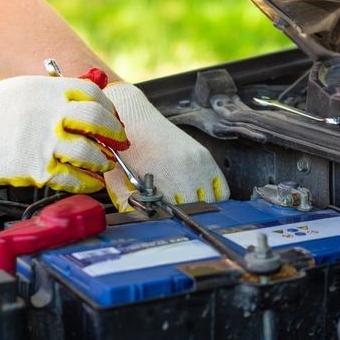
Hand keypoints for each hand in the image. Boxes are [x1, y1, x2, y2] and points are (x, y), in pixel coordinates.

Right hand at [0, 76, 126, 192]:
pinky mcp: (35, 168)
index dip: (107, 108)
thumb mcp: (17, 91)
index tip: (112, 119)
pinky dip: (86, 182)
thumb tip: (82, 106)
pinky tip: (89, 182)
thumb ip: (49, 97)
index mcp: (44, 89)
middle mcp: (47, 112)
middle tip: (119, 141)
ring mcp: (42, 141)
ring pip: (90, 152)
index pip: (91, 93)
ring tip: (103, 164)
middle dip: (114, 133)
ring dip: (102, 160)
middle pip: (97, 119)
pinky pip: (73, 177)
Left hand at [101, 83, 229, 209]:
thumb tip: (140, 221)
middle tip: (174, 214)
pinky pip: (222, 188)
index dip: (171, 220)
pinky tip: (200, 197)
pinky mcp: (206, 156)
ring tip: (186, 205)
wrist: (135, 118)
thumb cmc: (125, 150)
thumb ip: (127, 203)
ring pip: (212, 201)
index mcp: (163, 177)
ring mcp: (199, 162)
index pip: (177, 213)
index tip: (164, 220)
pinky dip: (215, 197)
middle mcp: (186, 169)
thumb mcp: (118, 179)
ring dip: (201, 207)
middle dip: (186, 215)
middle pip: (196, 209)